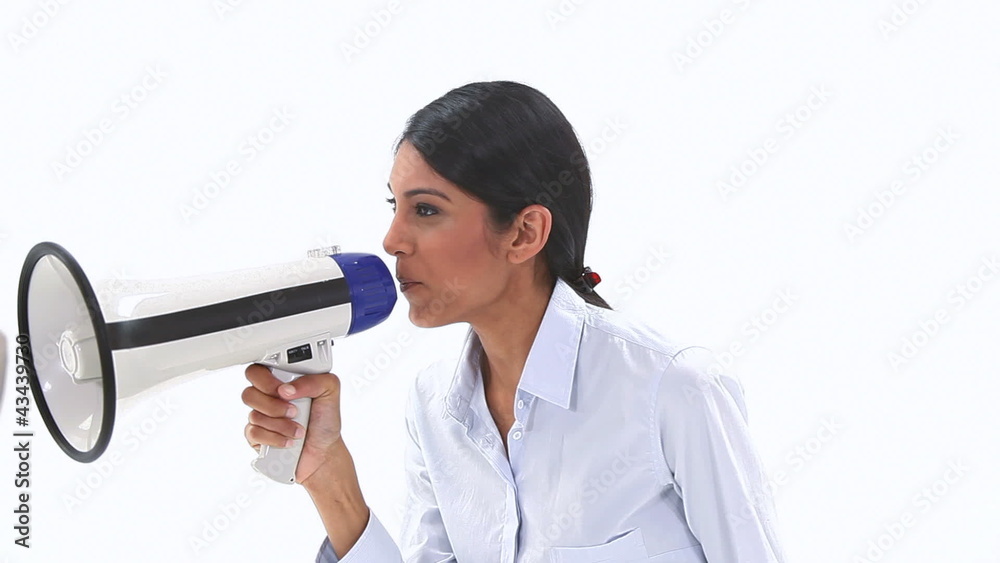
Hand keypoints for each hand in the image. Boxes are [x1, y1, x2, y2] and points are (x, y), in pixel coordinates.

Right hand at [242, 364, 345, 484]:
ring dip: (281, 425)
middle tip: (293, 411)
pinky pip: (254, 434)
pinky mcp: (256, 437)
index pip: (258, 371)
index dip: (266, 380)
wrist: (324, 451)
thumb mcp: (330, 391)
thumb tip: (286, 388)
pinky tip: (289, 441)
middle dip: (272, 405)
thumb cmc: (325, 420)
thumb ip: (313, 380)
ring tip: (299, 429)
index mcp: (281, 381)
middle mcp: (268, 397)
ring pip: (253, 415)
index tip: (285, 390)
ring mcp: (260, 417)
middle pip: (248, 393)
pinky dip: (275, 438)